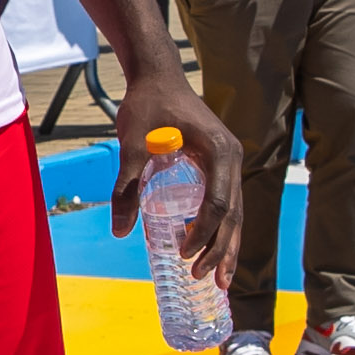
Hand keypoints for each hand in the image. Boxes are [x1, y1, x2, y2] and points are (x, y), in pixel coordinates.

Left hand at [112, 63, 242, 283]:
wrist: (157, 75)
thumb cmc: (147, 104)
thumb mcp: (133, 144)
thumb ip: (127, 186)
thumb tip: (120, 231)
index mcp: (220, 152)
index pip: (218, 204)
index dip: (203, 233)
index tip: (183, 253)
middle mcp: (232, 158)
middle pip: (234, 214)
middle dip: (221, 250)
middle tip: (206, 279)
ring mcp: (229, 162)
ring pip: (235, 212)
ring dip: (226, 245)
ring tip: (219, 279)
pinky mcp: (220, 165)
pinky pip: (226, 202)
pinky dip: (221, 229)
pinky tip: (211, 250)